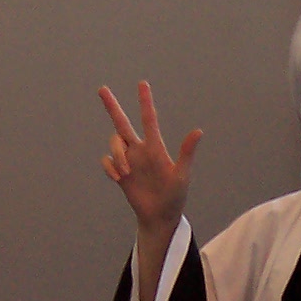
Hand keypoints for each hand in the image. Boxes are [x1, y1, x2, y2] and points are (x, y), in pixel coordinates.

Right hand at [98, 82, 200, 233]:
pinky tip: (119, 178)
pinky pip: (107, 161)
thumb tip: (198, 130)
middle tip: (102, 89)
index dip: (145, 102)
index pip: (148, 120)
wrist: (160, 216)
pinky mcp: (119, 173)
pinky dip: (110, 167)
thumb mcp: (182, 175)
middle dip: (112, 106)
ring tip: (125, 173)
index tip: (142, 84)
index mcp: (155, 147)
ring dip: (117, 155)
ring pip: (114, 143)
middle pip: (122, 122)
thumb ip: (186, 152)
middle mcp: (140, 150)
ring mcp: (128, 161)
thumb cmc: (175, 196)